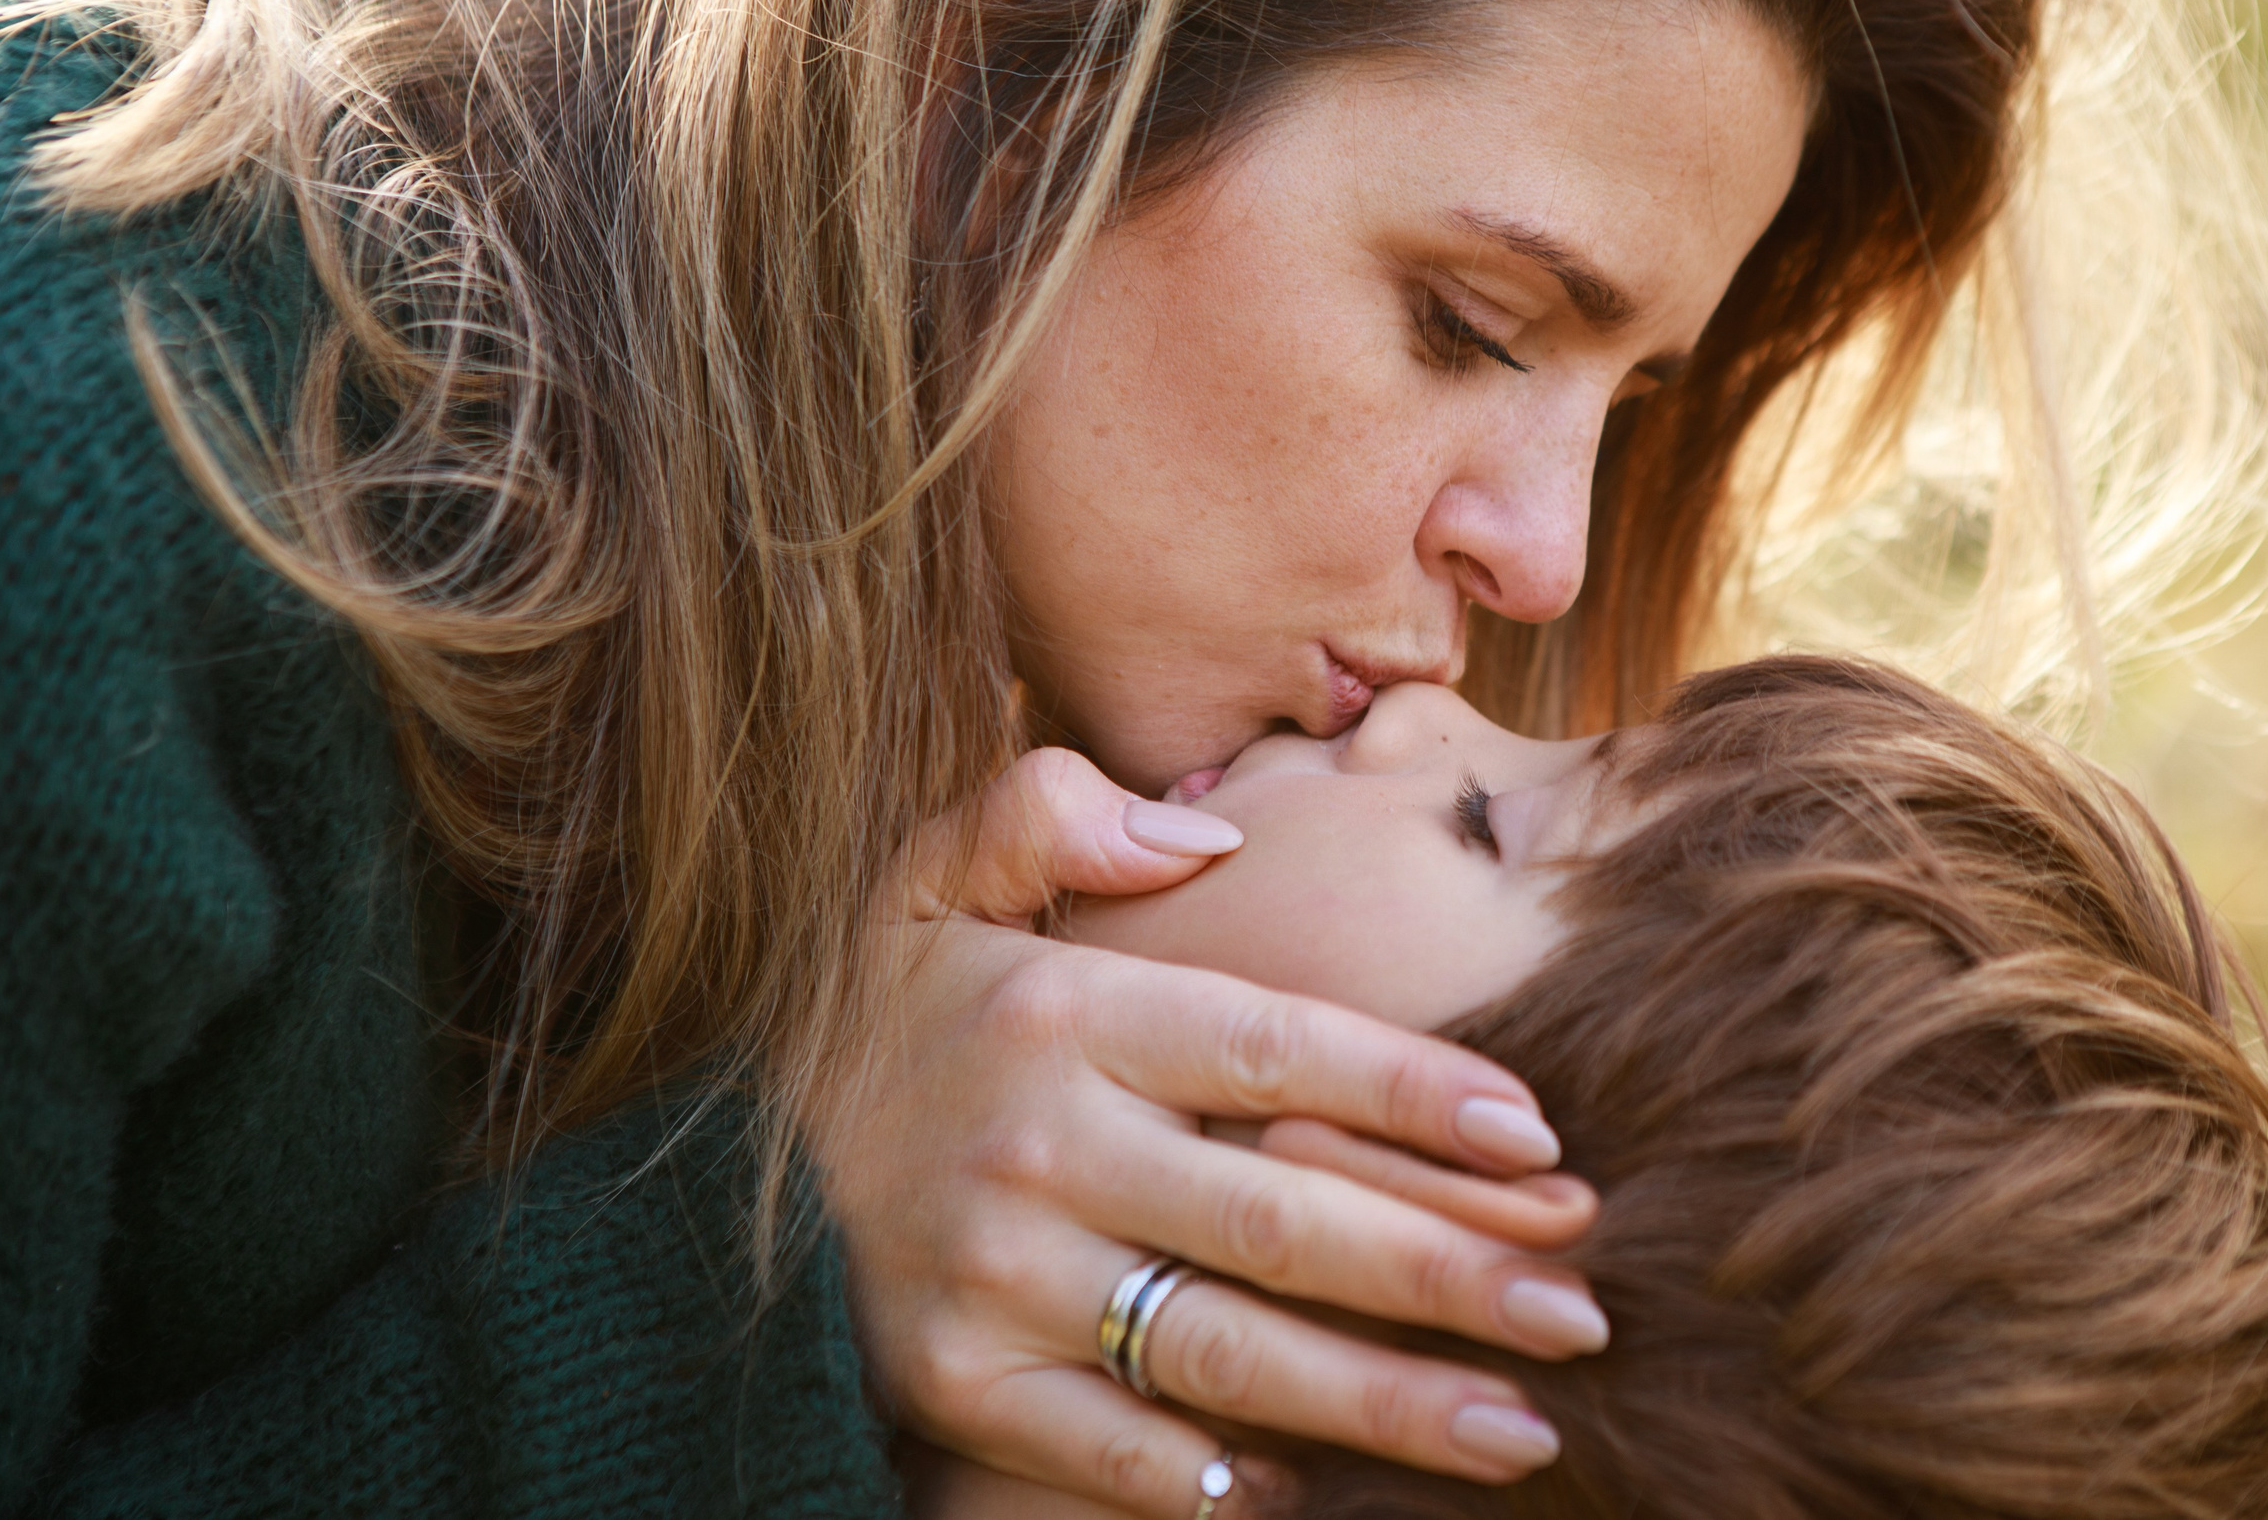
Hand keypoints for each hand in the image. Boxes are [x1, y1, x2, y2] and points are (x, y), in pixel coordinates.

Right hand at [817, 748, 1606, 1518]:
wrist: (684, 1163)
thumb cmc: (857, 1016)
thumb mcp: (918, 878)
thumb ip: (1047, 815)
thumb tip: (1205, 836)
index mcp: (1058, 1011)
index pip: (1275, 1046)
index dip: (1417, 1096)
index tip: (1544, 1141)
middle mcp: (1037, 1144)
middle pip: (1281, 1214)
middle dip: (1447, 1269)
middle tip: (1583, 1310)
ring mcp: (993, 1275)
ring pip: (1220, 1345)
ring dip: (1380, 1399)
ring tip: (1520, 1432)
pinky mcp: (949, 1381)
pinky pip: (1098, 1447)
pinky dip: (1203, 1479)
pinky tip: (1309, 1491)